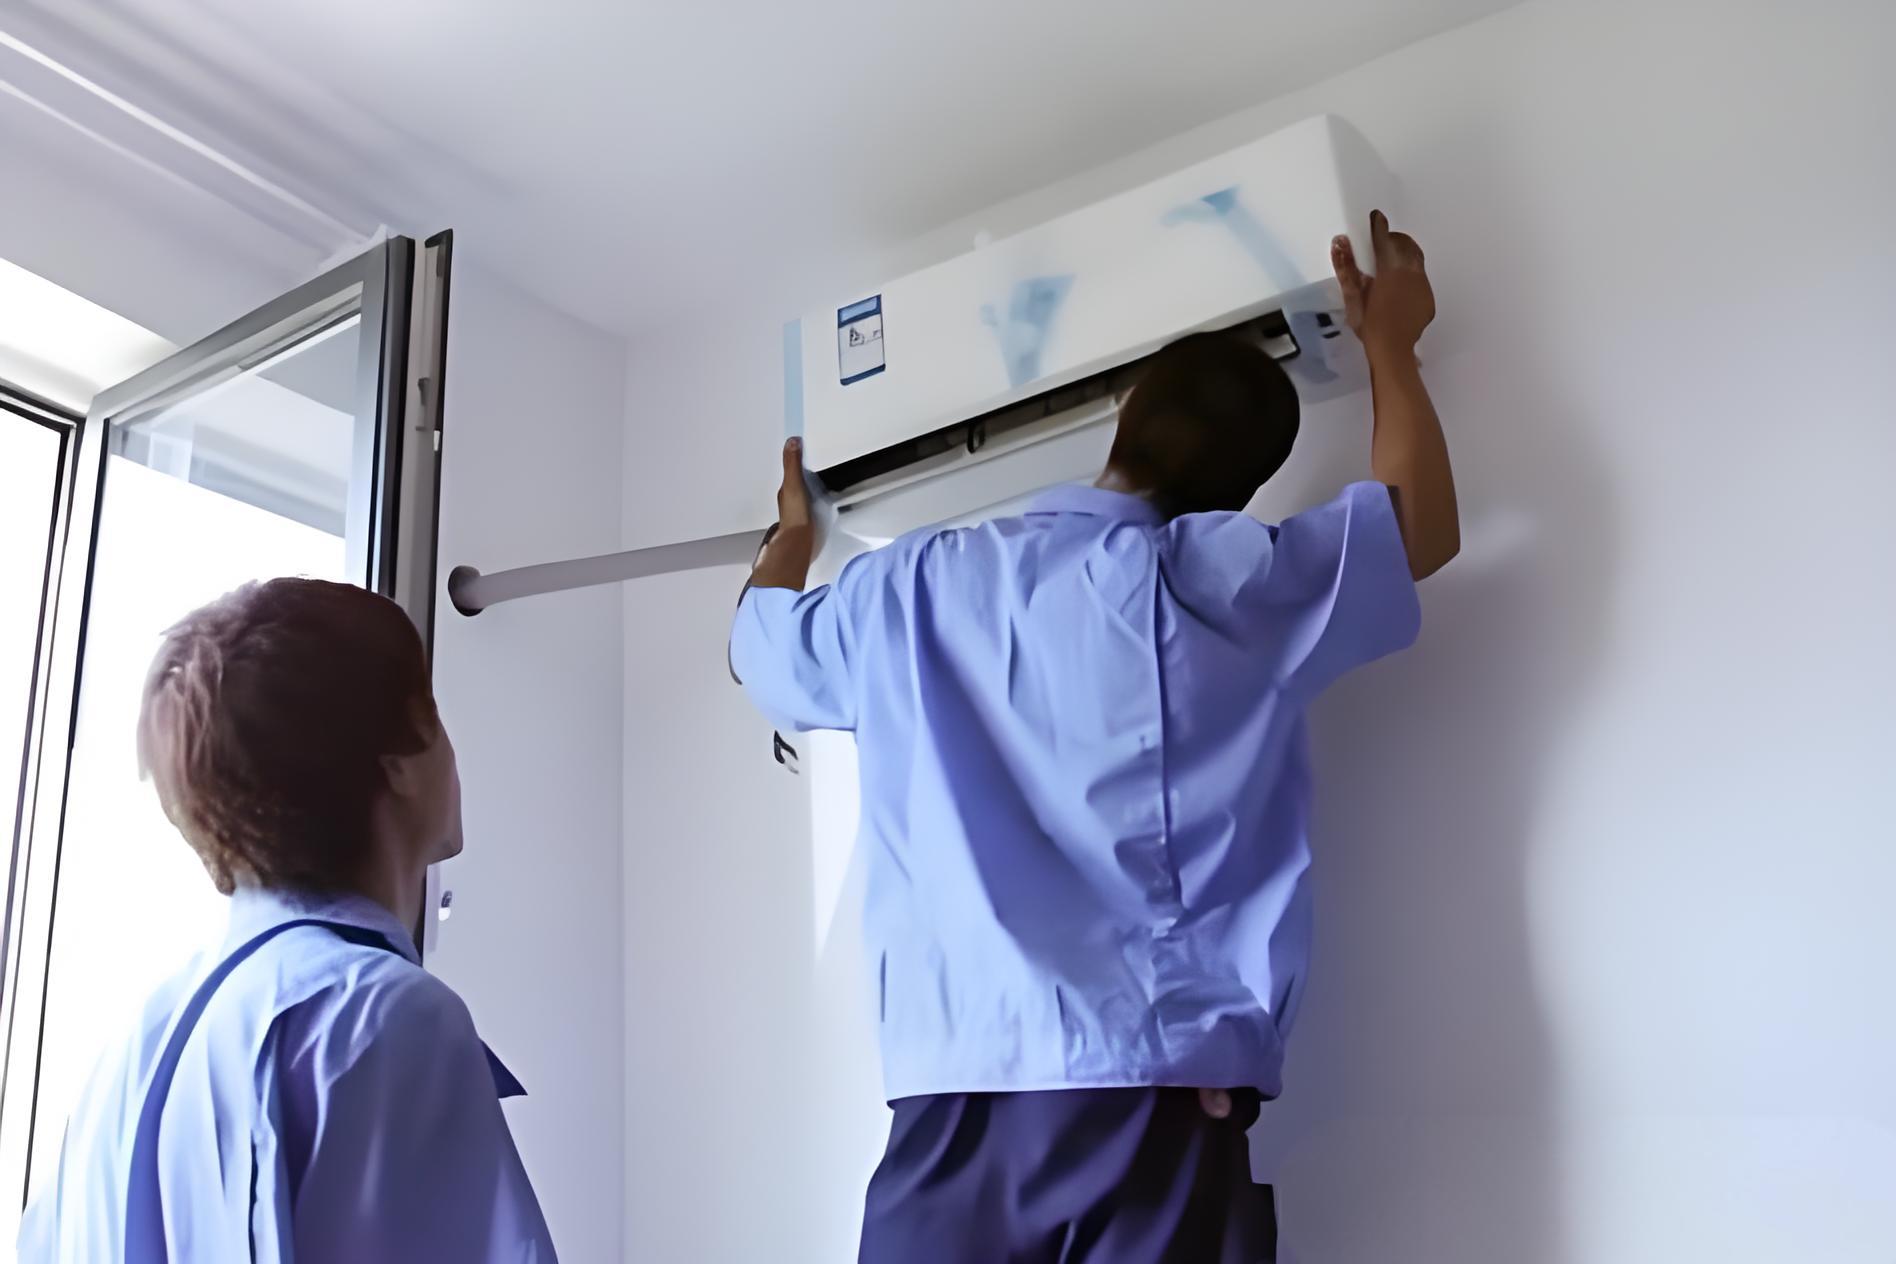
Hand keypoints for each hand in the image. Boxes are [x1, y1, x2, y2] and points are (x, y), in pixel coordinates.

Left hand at [753, 436, 816, 590]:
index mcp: (786, 490)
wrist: (798, 544)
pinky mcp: (808, 520)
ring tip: (814, 478)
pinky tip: (820, 501)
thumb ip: (792, 464)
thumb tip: (791, 442)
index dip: (794, 458)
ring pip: (802, 494)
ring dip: (807, 486)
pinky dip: (814, 499)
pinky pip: (811, 505)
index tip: (799, 446)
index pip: (790, 469)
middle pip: (795, 481)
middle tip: (807, 459)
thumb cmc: (795, 516)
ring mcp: (799, 511)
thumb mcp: (793, 484)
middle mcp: (790, 500)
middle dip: (800, 472)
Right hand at [1331, 210, 1433, 360]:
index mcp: (1390, 270)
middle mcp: (1411, 273)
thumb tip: (1340, 242)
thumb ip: (1347, 269)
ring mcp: (1423, 285)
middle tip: (1382, 241)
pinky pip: (1420, 278)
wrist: (1393, 351)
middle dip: (1394, 239)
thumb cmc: (1369, 325)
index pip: (1384, 240)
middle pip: (1405, 245)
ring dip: (1404, 255)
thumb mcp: (1353, 298)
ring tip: (1391, 261)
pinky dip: (1410, 274)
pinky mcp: (1428, 297)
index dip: (1379, 227)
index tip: (1376, 217)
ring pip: (1415, 259)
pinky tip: (1399, 288)